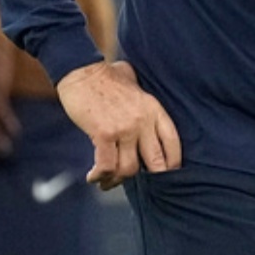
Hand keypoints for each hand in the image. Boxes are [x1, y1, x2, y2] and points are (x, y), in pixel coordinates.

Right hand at [55, 60, 181, 189]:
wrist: (81, 70)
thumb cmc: (107, 77)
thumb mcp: (136, 85)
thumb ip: (143, 101)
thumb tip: (144, 110)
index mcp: (154, 110)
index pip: (173, 143)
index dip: (172, 162)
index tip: (167, 173)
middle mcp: (143, 122)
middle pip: (156, 162)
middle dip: (148, 178)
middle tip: (137, 183)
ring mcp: (125, 129)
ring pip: (129, 169)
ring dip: (117, 180)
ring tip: (107, 182)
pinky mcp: (104, 134)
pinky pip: (107, 166)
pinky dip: (100, 176)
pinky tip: (93, 177)